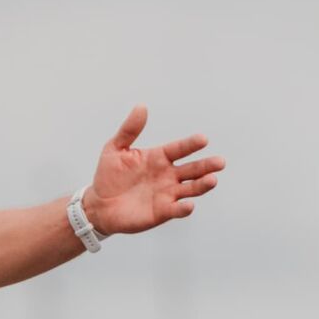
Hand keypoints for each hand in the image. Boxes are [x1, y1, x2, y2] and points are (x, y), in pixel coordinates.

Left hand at [83, 105, 222, 235]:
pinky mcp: (162, 212)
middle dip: (207, 165)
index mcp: (160, 157)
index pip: (180, 149)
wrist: (98, 205)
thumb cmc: (108, 176)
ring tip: (212, 180)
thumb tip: (141, 106)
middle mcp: (169, 175)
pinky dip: (184, 208)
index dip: (191, 144)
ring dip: (203, 185)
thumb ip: (129, 130)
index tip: (203, 139)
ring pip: (192, 188)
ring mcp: (168, 194)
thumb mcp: (115, 149)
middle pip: (193, 169)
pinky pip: (176, 210)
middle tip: (220, 162)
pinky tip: (188, 205)